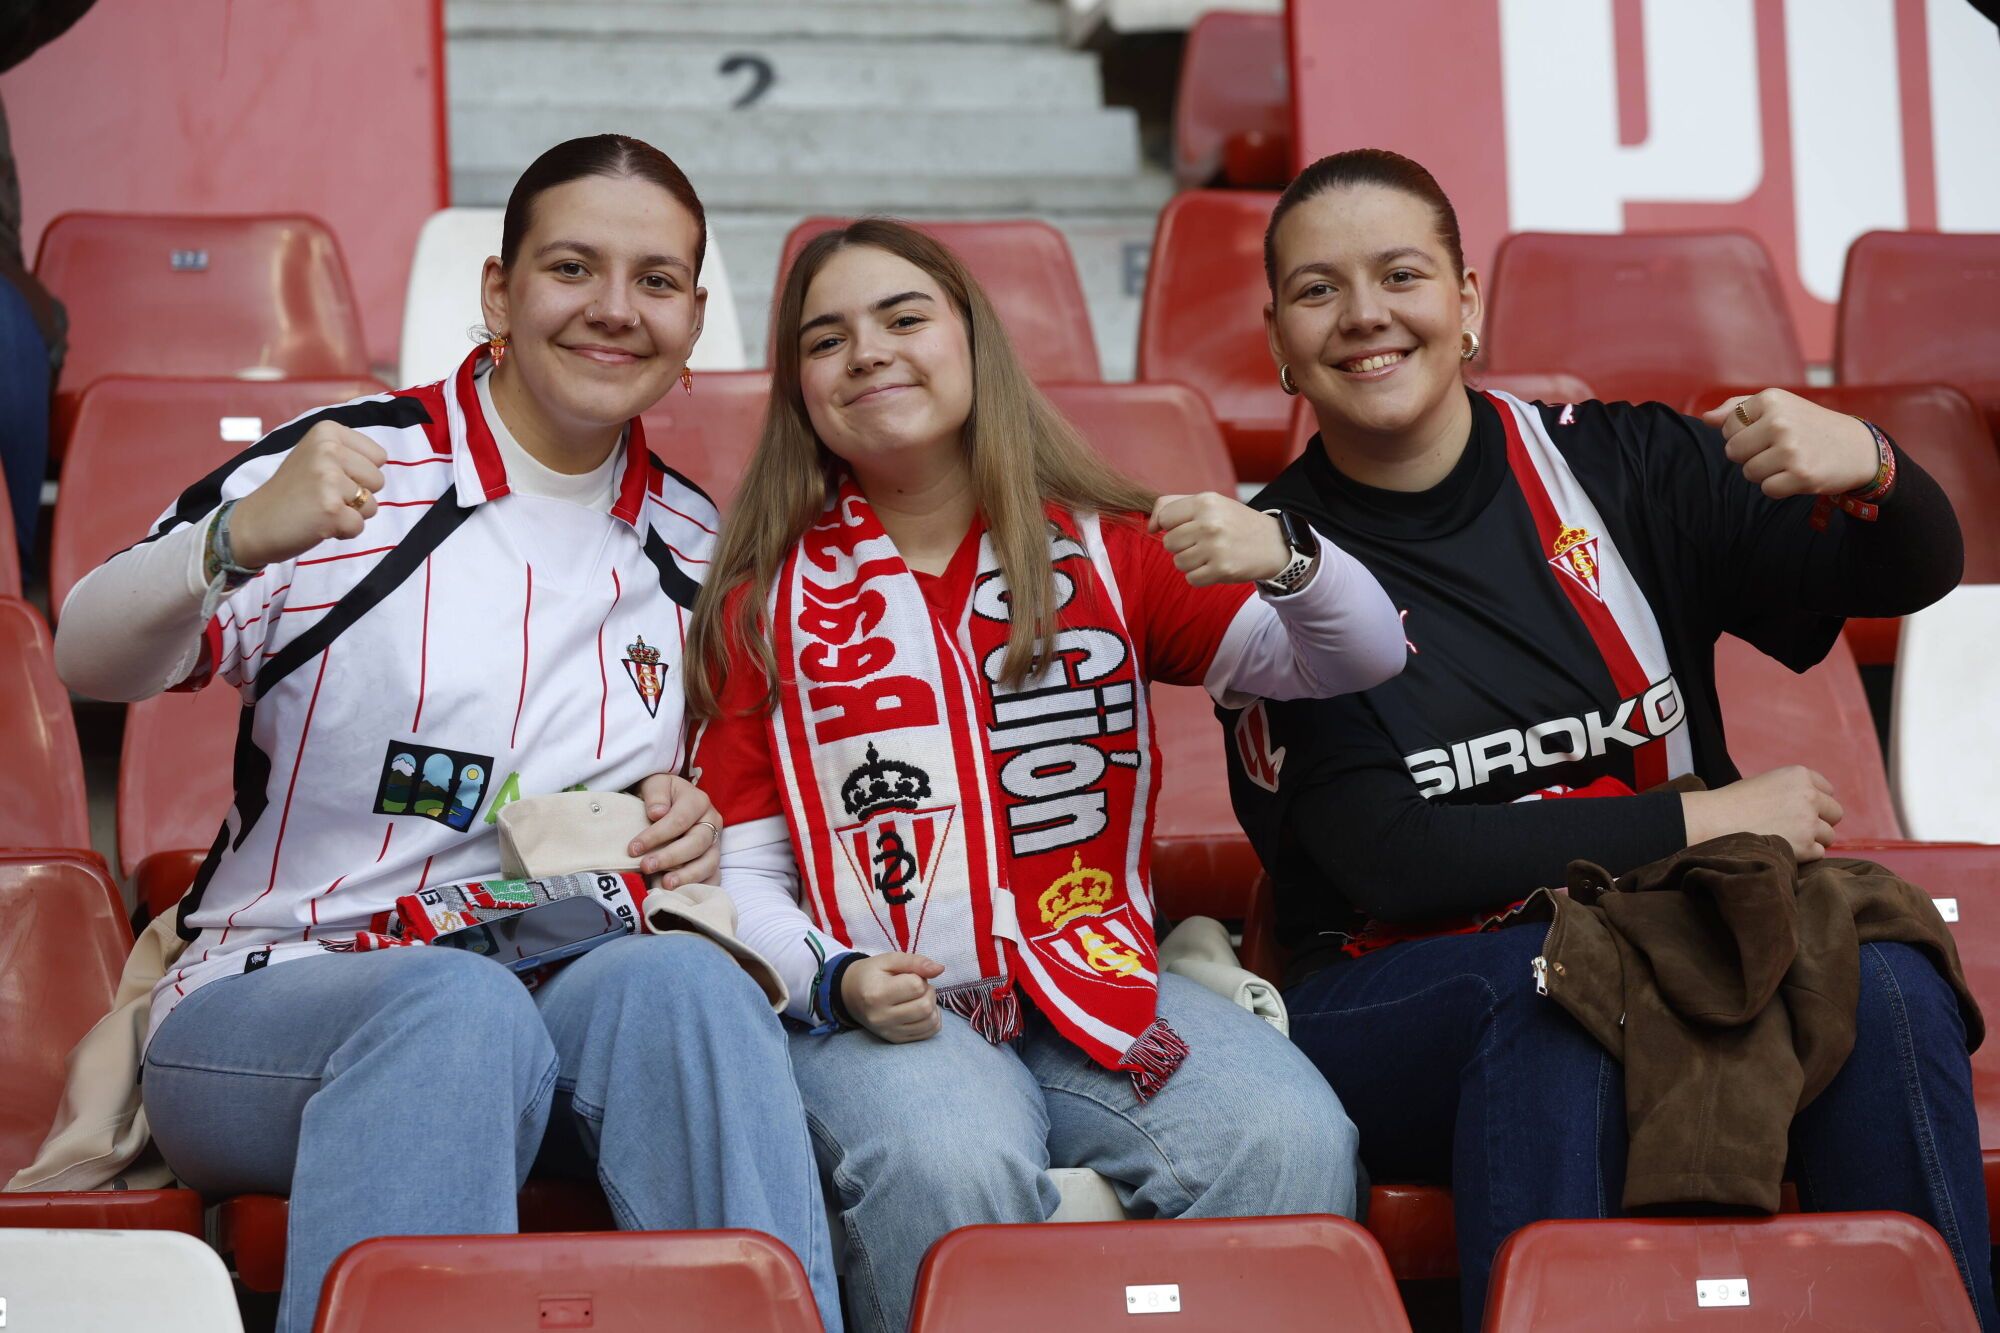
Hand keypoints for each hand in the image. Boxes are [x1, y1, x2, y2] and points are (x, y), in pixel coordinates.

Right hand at [229, 421, 388, 567]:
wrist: (254, 523)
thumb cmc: (291, 491)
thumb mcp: (315, 455)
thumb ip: (347, 452)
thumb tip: (384, 459)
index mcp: (327, 431)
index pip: (379, 456)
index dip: (360, 474)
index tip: (330, 477)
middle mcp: (329, 449)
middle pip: (378, 481)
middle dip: (358, 496)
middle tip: (324, 496)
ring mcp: (329, 479)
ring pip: (371, 505)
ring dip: (350, 514)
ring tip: (320, 509)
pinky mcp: (331, 509)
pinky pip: (359, 526)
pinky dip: (343, 532)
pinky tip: (318, 524)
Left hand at [628, 774, 721, 887]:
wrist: (670, 802)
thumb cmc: (660, 796)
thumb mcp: (655, 785)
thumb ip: (655, 795)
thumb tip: (657, 813)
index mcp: (698, 801)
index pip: (679, 820)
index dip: (656, 836)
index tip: (633, 849)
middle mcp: (712, 822)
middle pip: (697, 843)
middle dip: (670, 857)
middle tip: (645, 867)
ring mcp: (715, 844)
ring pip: (709, 863)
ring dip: (687, 876)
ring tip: (664, 884)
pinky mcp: (713, 861)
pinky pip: (713, 878)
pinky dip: (699, 887)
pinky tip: (682, 894)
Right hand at [841, 952, 944, 1041]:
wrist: (850, 995)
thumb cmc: (872, 974)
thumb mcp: (889, 960)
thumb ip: (915, 961)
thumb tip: (940, 969)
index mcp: (877, 994)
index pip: (916, 986)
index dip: (919, 977)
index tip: (910, 975)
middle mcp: (881, 1017)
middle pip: (925, 1006)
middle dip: (929, 992)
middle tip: (917, 986)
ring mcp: (888, 1031)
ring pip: (930, 1021)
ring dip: (932, 1006)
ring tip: (919, 998)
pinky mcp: (896, 1040)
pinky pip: (928, 1033)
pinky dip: (932, 1020)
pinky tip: (922, 1010)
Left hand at [1147, 492, 1289, 585]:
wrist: (1274, 543)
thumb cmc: (1234, 523)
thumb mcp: (1209, 503)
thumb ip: (1172, 506)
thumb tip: (1149, 527)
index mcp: (1206, 501)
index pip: (1164, 517)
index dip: (1172, 526)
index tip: (1188, 527)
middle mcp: (1210, 523)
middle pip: (1169, 543)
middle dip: (1182, 546)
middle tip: (1203, 542)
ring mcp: (1216, 547)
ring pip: (1178, 562)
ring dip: (1191, 562)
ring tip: (1211, 554)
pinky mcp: (1222, 570)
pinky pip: (1191, 579)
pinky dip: (1201, 576)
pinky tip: (1216, 566)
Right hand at [1681, 765, 1843, 860]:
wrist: (1714, 821)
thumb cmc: (1733, 802)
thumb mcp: (1767, 782)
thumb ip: (1794, 790)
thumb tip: (1816, 807)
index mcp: (1799, 775)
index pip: (1828, 790)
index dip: (1815, 802)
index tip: (1799, 809)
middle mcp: (1809, 796)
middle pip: (1835, 813)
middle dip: (1820, 820)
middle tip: (1797, 828)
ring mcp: (1809, 822)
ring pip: (1829, 835)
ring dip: (1813, 839)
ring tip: (1787, 839)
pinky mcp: (1805, 846)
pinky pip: (1819, 853)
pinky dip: (1805, 854)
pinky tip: (1784, 849)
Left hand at [1701, 390, 1879, 499]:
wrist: (1858, 447)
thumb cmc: (1810, 425)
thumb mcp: (1778, 406)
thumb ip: (1738, 409)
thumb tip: (1706, 419)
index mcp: (1771, 399)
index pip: (1728, 426)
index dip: (1744, 434)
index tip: (1768, 432)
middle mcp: (1780, 421)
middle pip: (1733, 451)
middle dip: (1751, 455)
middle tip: (1780, 449)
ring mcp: (1791, 449)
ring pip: (1748, 472)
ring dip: (1766, 472)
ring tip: (1790, 460)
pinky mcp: (1802, 475)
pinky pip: (1767, 489)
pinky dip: (1779, 487)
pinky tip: (1798, 474)